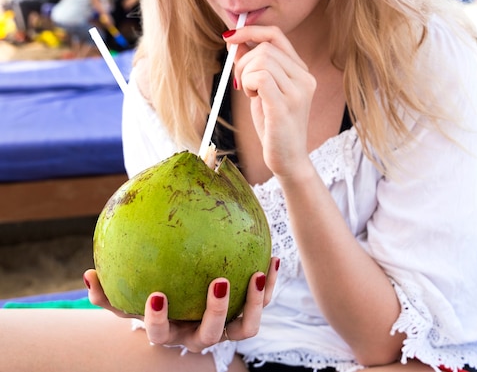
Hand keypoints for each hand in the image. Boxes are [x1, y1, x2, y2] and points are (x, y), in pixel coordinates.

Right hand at [83, 256, 279, 351]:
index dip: (159, 320)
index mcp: (171, 332)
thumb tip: (87, 274)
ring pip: (246, 328)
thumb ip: (109, 293)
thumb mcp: (130, 299)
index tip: (156, 295)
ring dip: (254, 303)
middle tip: (220, 281)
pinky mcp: (248, 316)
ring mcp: (227, 330)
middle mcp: (200, 336)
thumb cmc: (156, 303)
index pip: (160, 334)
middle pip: (210, 334)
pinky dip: (271, 284)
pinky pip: (264, 303)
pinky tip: (273, 257)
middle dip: (216, 311)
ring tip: (257, 273)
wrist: (186, 309)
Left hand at [225, 26, 316, 178]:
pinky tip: (252, 97)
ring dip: (245, 75)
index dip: (250, 31)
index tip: (230, 37)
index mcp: (302, 72)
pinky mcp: (285, 106)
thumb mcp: (264, 90)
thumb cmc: (274, 126)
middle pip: (265, 48)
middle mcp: (304, 78)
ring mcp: (298, 92)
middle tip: (241, 83)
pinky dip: (248, 83)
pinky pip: (260, 77)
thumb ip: (256, 66)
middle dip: (242, 61)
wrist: (288, 159)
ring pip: (261, 61)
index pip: (276, 35)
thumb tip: (236, 40)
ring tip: (250, 93)